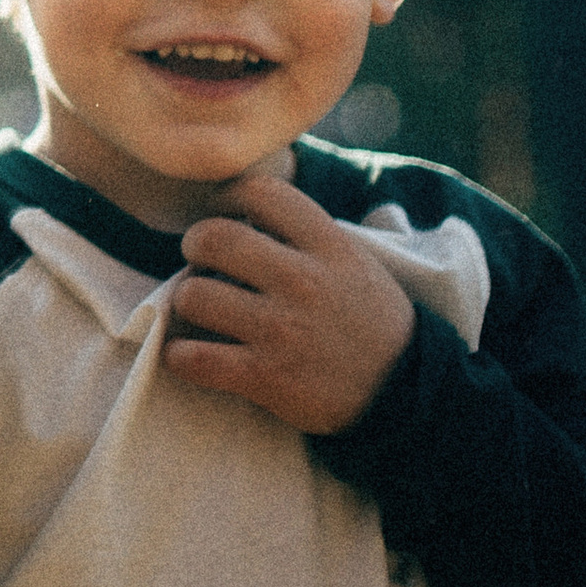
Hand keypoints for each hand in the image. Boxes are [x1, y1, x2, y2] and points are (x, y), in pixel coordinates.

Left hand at [161, 172, 415, 433]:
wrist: (405, 394)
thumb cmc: (368, 321)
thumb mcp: (353, 263)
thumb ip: (305, 234)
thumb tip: (242, 210)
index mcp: (329, 247)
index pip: (262, 192)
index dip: (229, 196)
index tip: (224, 213)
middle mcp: (303, 282)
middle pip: (213, 238)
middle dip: (195, 246)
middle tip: (201, 262)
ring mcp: (281, 330)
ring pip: (194, 296)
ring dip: (186, 302)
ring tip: (202, 310)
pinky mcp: (265, 377)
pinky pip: (193, 357)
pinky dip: (179, 356)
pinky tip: (190, 354)